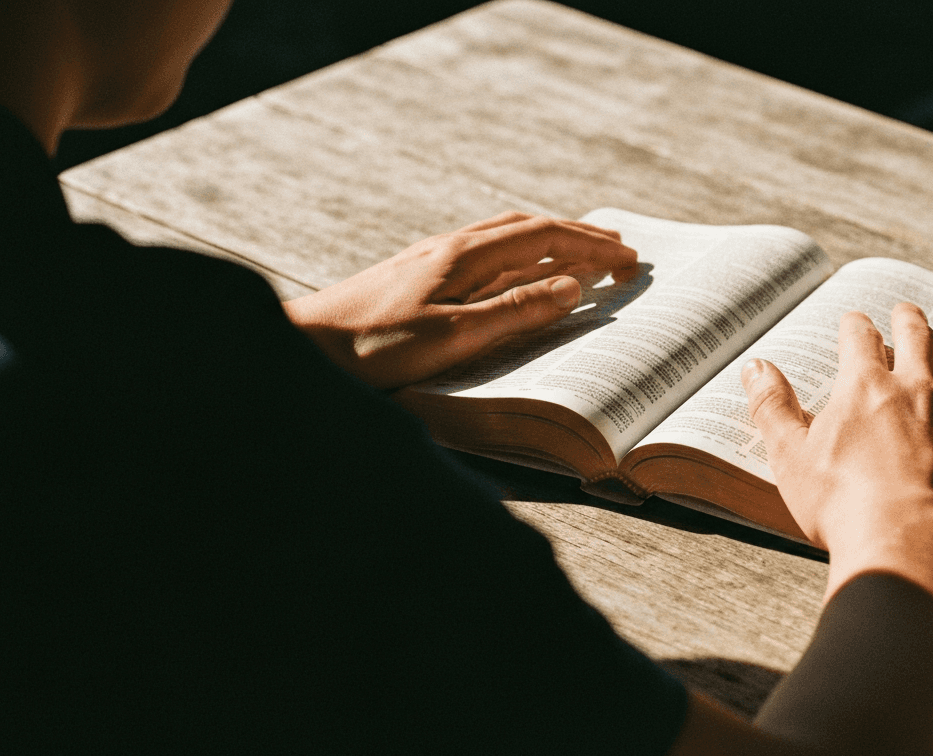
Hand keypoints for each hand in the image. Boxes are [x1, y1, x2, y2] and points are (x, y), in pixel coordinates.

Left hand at [284, 212, 637, 388]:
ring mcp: (431, 260)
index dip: (591, 247)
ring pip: (505, 238)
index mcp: (464, 257)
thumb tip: (572, 287)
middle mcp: (450, 249)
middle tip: (622, 250)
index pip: (543, 239)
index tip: (631, 259)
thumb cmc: (371, 348)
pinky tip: (515, 275)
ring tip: (580, 254)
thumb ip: (514, 312)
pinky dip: (519, 257)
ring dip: (549, 242)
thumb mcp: (451, 337)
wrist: (301, 346)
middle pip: (528, 229)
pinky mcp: (416, 278)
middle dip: (578, 237)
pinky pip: (484, 255)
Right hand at [740, 303, 932, 601]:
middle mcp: (918, 390)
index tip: (853, 322)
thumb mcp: (789, 455)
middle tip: (907, 311)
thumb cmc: (840, 504)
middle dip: (910, 320)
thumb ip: (772, 406)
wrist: (904, 545)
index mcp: (866, 387)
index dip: (855, 326)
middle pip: (918, 339)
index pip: (860, 339)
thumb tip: (755, 366)